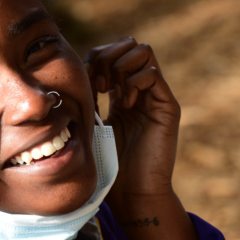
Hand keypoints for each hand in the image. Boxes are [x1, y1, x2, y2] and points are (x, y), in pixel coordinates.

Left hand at [84, 37, 179, 207]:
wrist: (132, 194)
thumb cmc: (108, 167)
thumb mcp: (91, 126)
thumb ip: (86, 100)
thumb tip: (72, 76)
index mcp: (121, 94)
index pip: (110, 54)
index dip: (94, 59)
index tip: (85, 84)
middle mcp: (140, 91)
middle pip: (127, 45)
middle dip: (107, 57)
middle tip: (98, 84)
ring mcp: (155, 96)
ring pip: (142, 51)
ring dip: (121, 66)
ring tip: (111, 91)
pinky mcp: (167, 106)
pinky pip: (152, 72)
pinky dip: (133, 81)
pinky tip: (124, 103)